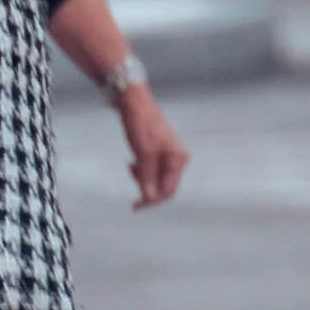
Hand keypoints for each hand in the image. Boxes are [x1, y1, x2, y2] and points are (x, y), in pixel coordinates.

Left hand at [114, 81, 189, 209]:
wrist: (135, 102)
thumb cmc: (141, 126)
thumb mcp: (143, 155)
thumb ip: (147, 178)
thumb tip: (149, 198)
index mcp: (178, 159)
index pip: (169, 190)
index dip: (152, 201)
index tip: (136, 206)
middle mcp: (178, 158)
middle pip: (164, 185)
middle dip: (147, 187)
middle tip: (131, 177)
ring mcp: (170, 154)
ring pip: (157, 177)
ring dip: (144, 178)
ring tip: (130, 166)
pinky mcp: (161, 149)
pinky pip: (154, 168)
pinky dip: (143, 170)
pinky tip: (133, 163)